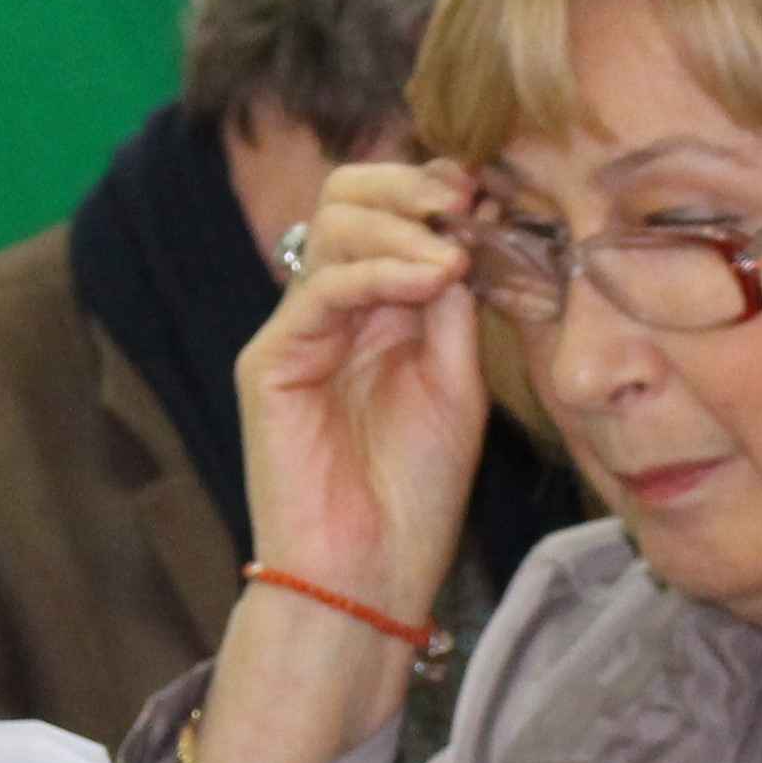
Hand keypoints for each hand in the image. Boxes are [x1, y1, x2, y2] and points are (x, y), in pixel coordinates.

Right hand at [235, 158, 490, 627]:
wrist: (368, 578)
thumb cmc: (414, 496)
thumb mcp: (456, 381)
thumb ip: (452, 307)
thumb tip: (464, 229)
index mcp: (376, 310)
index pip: (387, 210)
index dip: (432, 187)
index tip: (490, 192)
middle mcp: (330, 310)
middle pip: (346, 196)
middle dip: (410, 184)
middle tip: (466, 202)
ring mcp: (297, 332)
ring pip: (332, 227)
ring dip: (402, 224)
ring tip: (454, 256)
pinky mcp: (271, 362)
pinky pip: (322, 287)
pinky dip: (381, 270)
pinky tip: (432, 279)